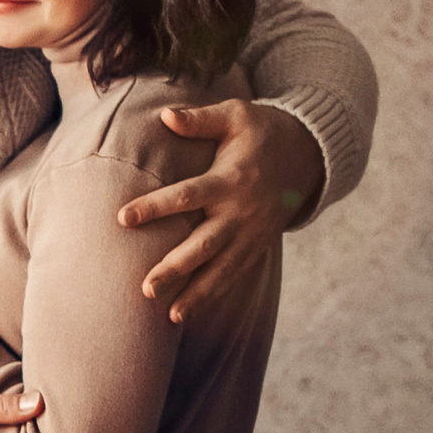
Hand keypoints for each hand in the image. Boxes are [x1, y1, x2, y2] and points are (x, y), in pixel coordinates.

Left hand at [119, 100, 319, 324]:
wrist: (310, 153)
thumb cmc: (263, 131)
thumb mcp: (236, 116)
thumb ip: (200, 120)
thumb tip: (164, 116)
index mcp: (230, 179)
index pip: (187, 195)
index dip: (156, 206)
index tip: (123, 217)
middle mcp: (241, 212)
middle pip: (204, 244)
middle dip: (176, 267)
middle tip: (147, 287)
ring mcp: (252, 233)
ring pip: (221, 269)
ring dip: (196, 294)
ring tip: (170, 316)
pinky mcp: (257, 246)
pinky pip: (233, 275)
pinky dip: (211, 296)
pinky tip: (184, 315)